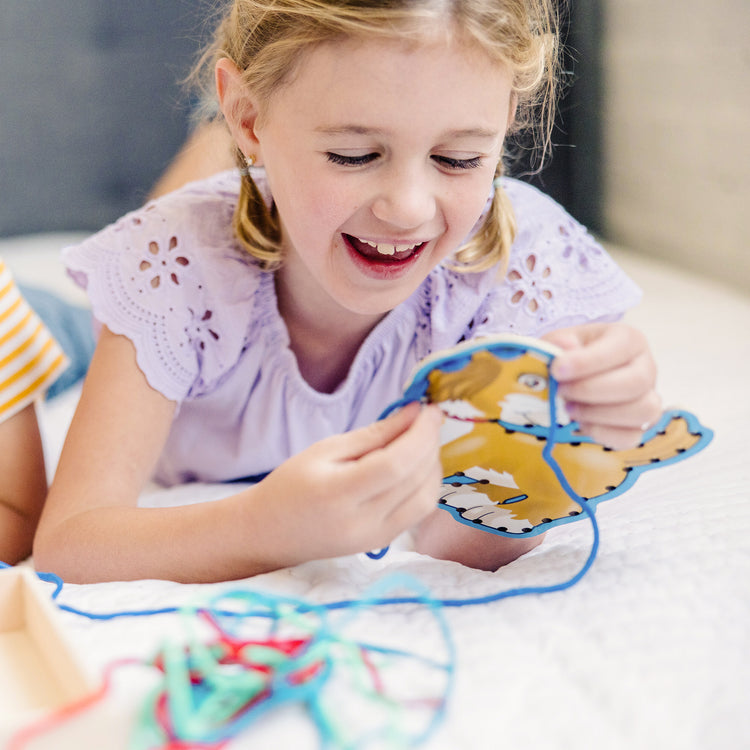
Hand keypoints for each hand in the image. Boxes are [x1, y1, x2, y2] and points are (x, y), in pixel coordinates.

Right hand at [251, 403, 443, 563]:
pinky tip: (415, 465)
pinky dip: (425, 484)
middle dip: (430, 444)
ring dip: (432, 466)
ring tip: (421, 441)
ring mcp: (376, 539)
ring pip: (425, 500)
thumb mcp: (325, 449)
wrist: (270, 534)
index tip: (430, 409)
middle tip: (427, 419)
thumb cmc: (291, 484)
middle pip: (416, 481)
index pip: (396, 464)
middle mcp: (362, 523)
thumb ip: (373, 434)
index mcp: (339, 494)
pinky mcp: (383, 544)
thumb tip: (414, 414)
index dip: (421, 435)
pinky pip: (418, 512)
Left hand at [544, 322, 660, 448]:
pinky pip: (631, 437)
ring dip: (599, 413)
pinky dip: (603, 433)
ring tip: (570, 408)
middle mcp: (646, 367)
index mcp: (629, 339)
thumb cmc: (571, 355)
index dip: (588, 361)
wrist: (575, 377)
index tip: (557, 370)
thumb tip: (564, 345)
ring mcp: (648, 398)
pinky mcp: (639, 426)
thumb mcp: (560, 341)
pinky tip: (581, 423)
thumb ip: (559, 342)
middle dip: (592, 390)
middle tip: (562, 390)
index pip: (621, 347)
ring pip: (643, 411)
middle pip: (636, 382)